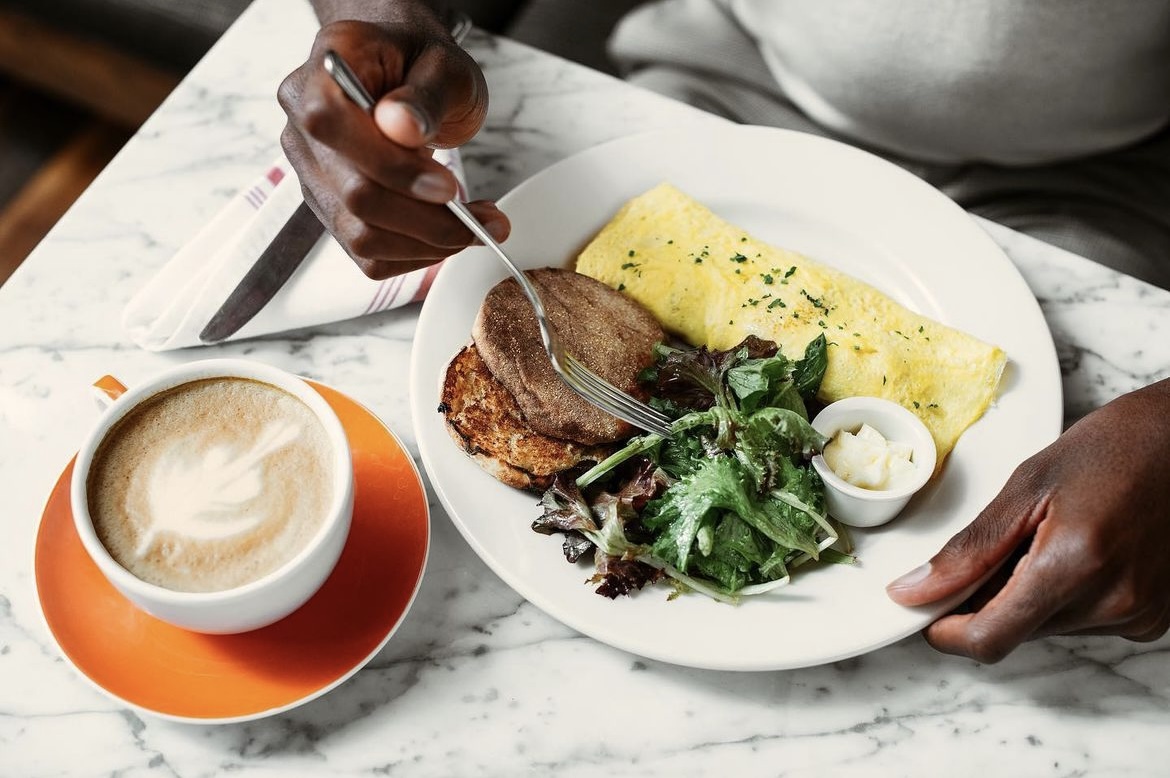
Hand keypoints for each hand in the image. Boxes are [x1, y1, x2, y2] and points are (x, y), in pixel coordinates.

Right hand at [278, 2, 509, 278]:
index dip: (391, 166)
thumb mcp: (443, 64)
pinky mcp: (333, 211)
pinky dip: (416, 254)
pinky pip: (369, 255)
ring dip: (427, 244)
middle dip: (426, 218)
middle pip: (353, 196)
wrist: (408, 78)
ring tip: (474, 226)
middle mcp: (302, 131)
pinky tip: (448, 234)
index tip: (448, 186)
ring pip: (361, 236)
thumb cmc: (421, 64)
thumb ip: (424, 94)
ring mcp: (314, 177)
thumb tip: (401, 126)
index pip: (332, 127)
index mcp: (319, 78)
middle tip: (479, 217)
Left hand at [886, 379, 1169, 662]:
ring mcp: (1139, 615)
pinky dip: (1065, 594)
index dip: (946, 631)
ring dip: (1029, 595)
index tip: (925, 609)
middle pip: (1016, 631)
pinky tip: (1080, 550)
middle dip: (988, 599)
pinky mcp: (1153, 619)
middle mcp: (1113, 602)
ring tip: (1049, 536)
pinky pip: (1084, 620)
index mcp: (1074, 564)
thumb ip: (971, 549)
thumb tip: (915, 590)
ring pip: (1047, 626)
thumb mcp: (1028, 485)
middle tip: (999, 545)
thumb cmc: (1114, 448)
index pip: (990, 638)